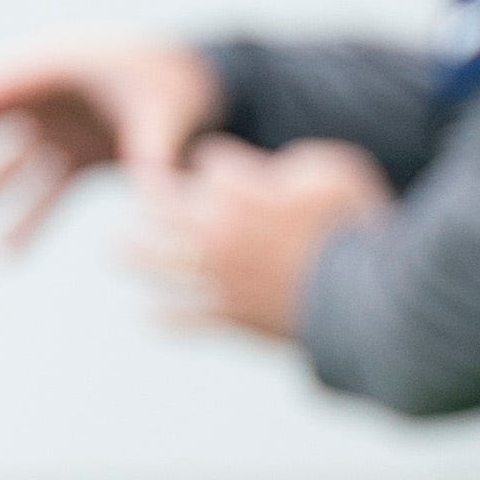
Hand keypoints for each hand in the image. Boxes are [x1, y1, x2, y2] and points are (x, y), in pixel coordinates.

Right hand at [0, 37, 224, 246]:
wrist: (218, 76)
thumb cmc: (184, 76)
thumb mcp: (166, 109)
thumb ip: (153, 157)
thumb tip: (156, 206)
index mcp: (47, 69)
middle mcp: (42, 97)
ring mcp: (57, 125)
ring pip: (3, 169)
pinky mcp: (79, 152)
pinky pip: (42, 191)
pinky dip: (27, 221)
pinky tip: (5, 256)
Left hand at [134, 135, 391, 338]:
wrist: (368, 301)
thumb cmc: (360, 227)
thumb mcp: (336, 171)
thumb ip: (297, 163)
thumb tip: (274, 174)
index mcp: (241, 190)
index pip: (206, 161)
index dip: (212, 160)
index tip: (214, 165)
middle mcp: (217, 232)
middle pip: (164, 206)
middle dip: (150, 196)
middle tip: (139, 192)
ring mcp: (219, 278)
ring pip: (160, 262)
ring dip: (133, 255)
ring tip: (111, 250)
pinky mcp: (231, 318)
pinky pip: (186, 320)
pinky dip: (165, 319)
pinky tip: (146, 317)